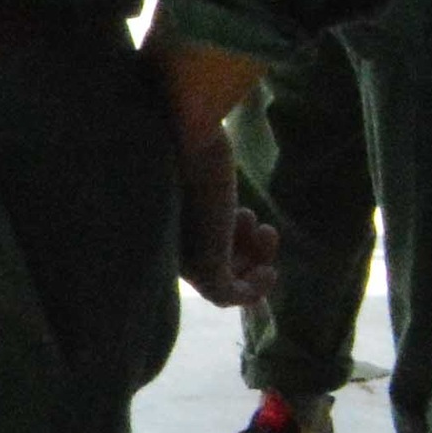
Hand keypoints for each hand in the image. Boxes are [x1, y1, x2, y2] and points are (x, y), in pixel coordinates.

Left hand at [177, 124, 282, 310]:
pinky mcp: (202, 267)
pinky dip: (252, 290)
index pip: (189, 248)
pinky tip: (270, 271)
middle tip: (261, 224)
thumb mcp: (201, 168)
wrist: (188, 137)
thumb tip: (217, 169)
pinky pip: (224, 295)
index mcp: (161, 219)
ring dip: (252, 263)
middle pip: (205, 264)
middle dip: (241, 251)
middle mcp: (165, 241)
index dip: (225, 241)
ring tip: (265, 230)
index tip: (249, 218)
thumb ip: (204, 184)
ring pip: (218, 279)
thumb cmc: (194, 143)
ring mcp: (182, 256)